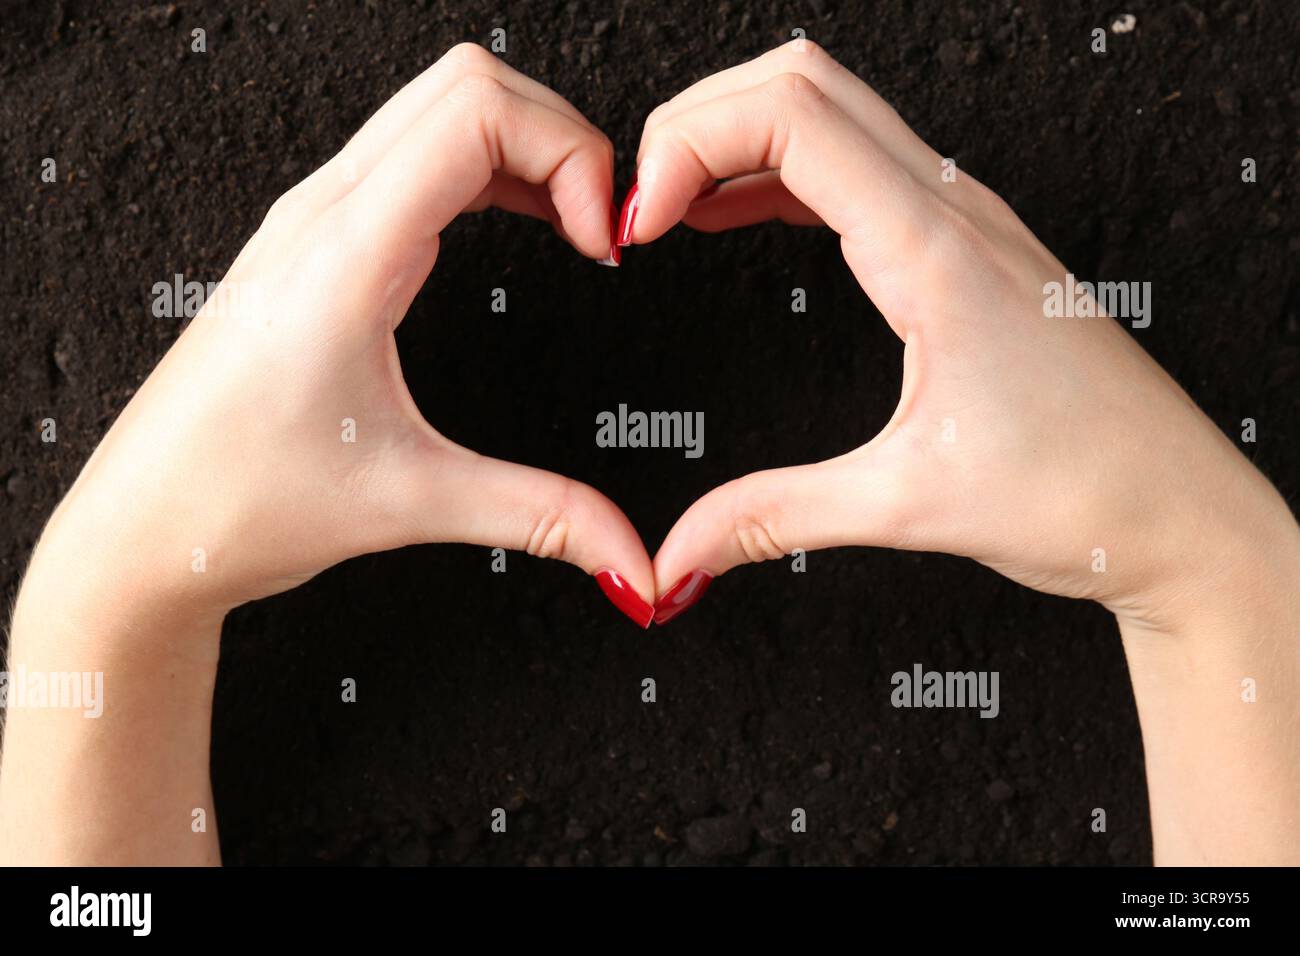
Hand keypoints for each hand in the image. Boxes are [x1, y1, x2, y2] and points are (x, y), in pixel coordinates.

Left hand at [0, 46, 653, 864]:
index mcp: (345, 255)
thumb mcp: (411, 502)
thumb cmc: (235, 500)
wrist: (145, 526)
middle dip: (563, 137)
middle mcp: (324, 214)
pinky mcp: (318, 240)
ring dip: (527, 146)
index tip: (605, 242)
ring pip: (441, 107)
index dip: (571, 155)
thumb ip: (542, 517)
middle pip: (468, 84)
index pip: (476, 113)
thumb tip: (630, 558)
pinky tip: (525, 225)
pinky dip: (490, 168)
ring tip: (578, 226)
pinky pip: (417, 153)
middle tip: (604, 226)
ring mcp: (315, 219)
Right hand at [625, 42, 1299, 864]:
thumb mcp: (904, 506)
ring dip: (738, 139)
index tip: (639, 221)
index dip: (687, 144)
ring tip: (669, 209)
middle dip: (697, 120)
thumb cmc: (1083, 495)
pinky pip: (858, 167)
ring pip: (832, 109)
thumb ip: (770, 519)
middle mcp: (952, 211)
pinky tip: (736, 219)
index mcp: (934, 250)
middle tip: (638, 203)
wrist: (1181, 513)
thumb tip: (676, 557)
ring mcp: (964, 220)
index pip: (790, 114)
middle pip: (800, 80)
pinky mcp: (965, 249)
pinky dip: (780, 173)